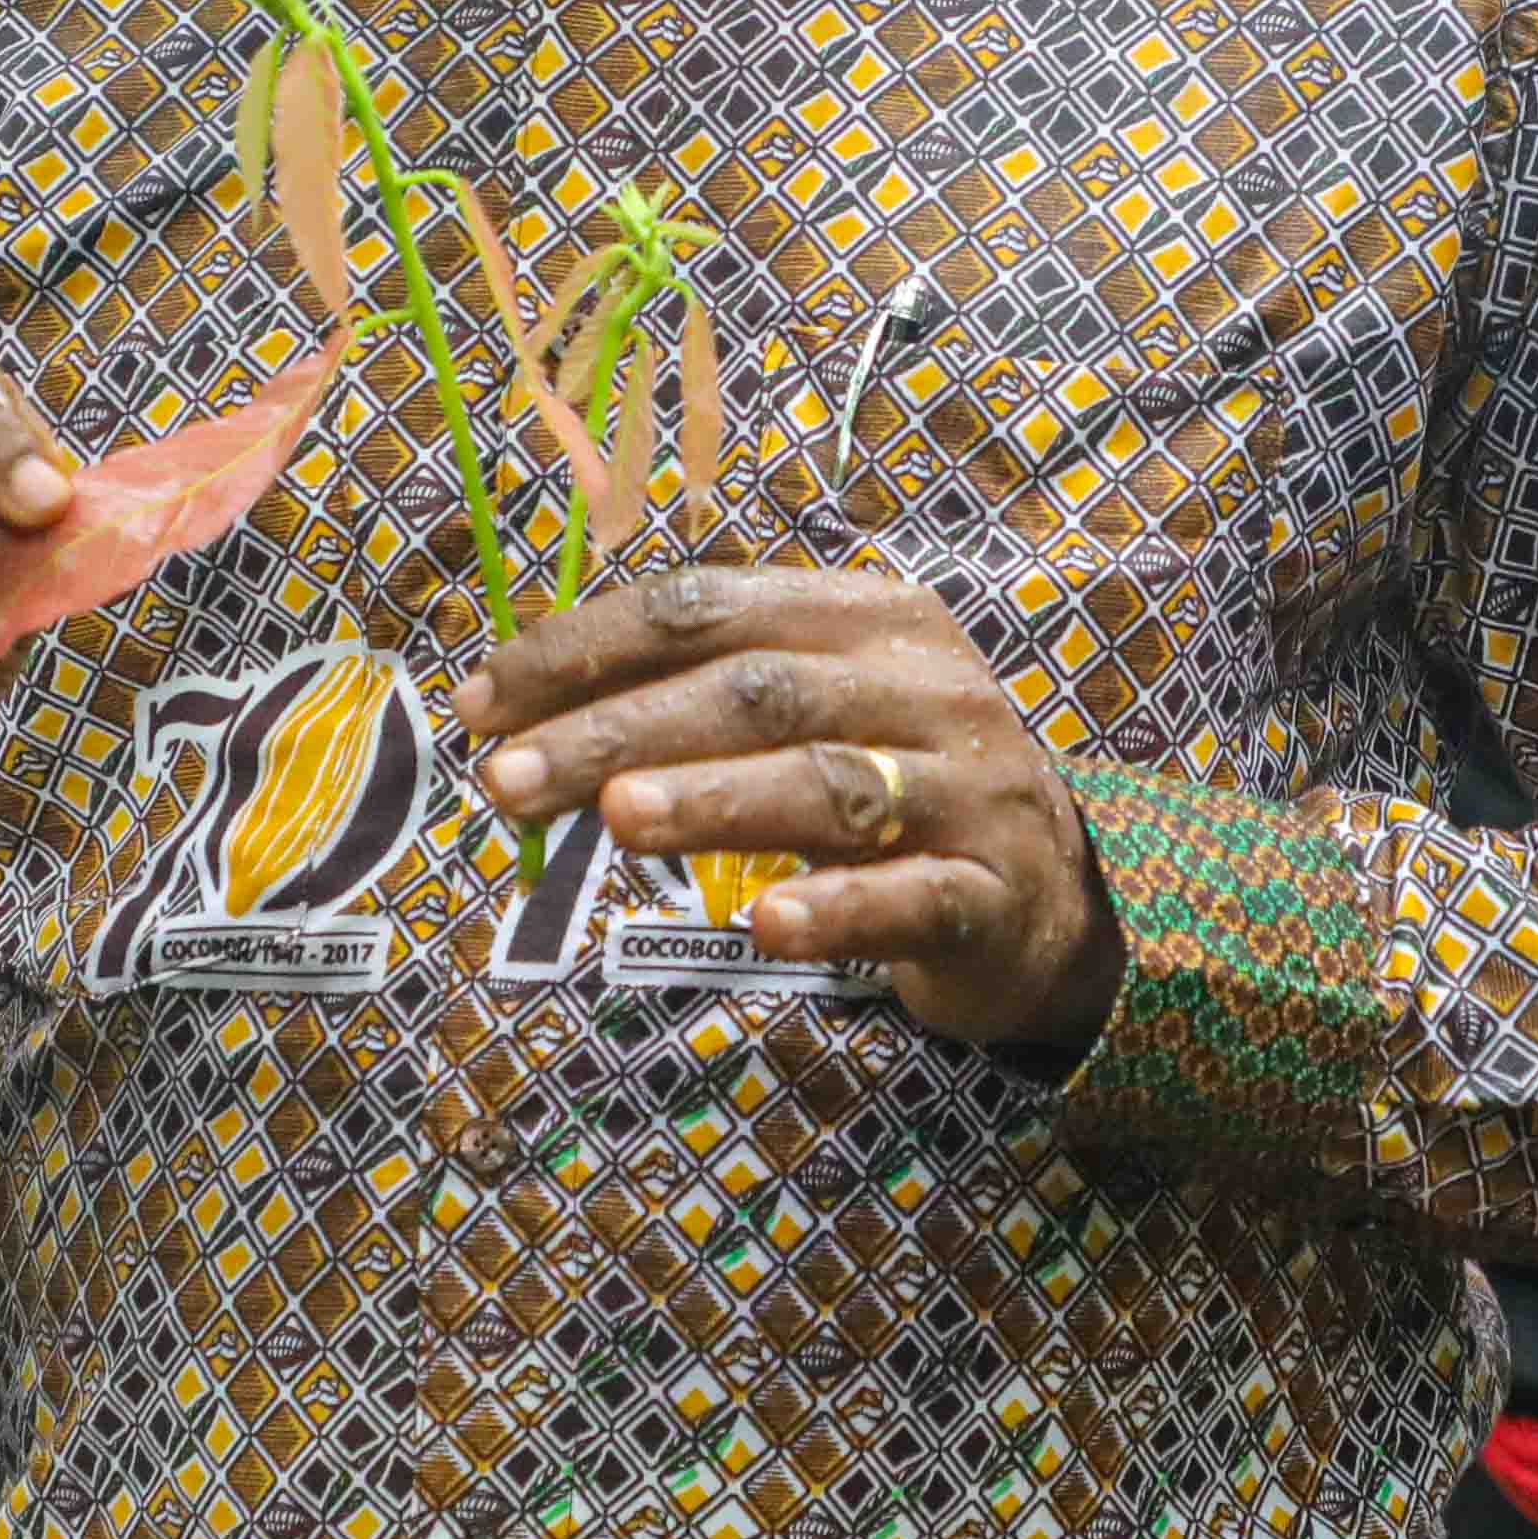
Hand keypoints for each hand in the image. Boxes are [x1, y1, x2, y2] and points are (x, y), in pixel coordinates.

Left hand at [466, 565, 1119, 1054]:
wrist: (1051, 897)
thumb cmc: (895, 790)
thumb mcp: (820, 713)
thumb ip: (705, 702)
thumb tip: (526, 721)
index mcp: (869, 616)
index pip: (709, 608)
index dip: (589, 648)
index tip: (486, 701)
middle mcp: (925, 683)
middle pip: (756, 691)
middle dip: (621, 730)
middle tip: (512, 779)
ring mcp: (966, 788)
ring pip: (828, 783)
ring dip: (715, 800)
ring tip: (619, 823)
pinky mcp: (990, 892)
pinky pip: (909, 898)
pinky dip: (836, 910)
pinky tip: (766, 930)